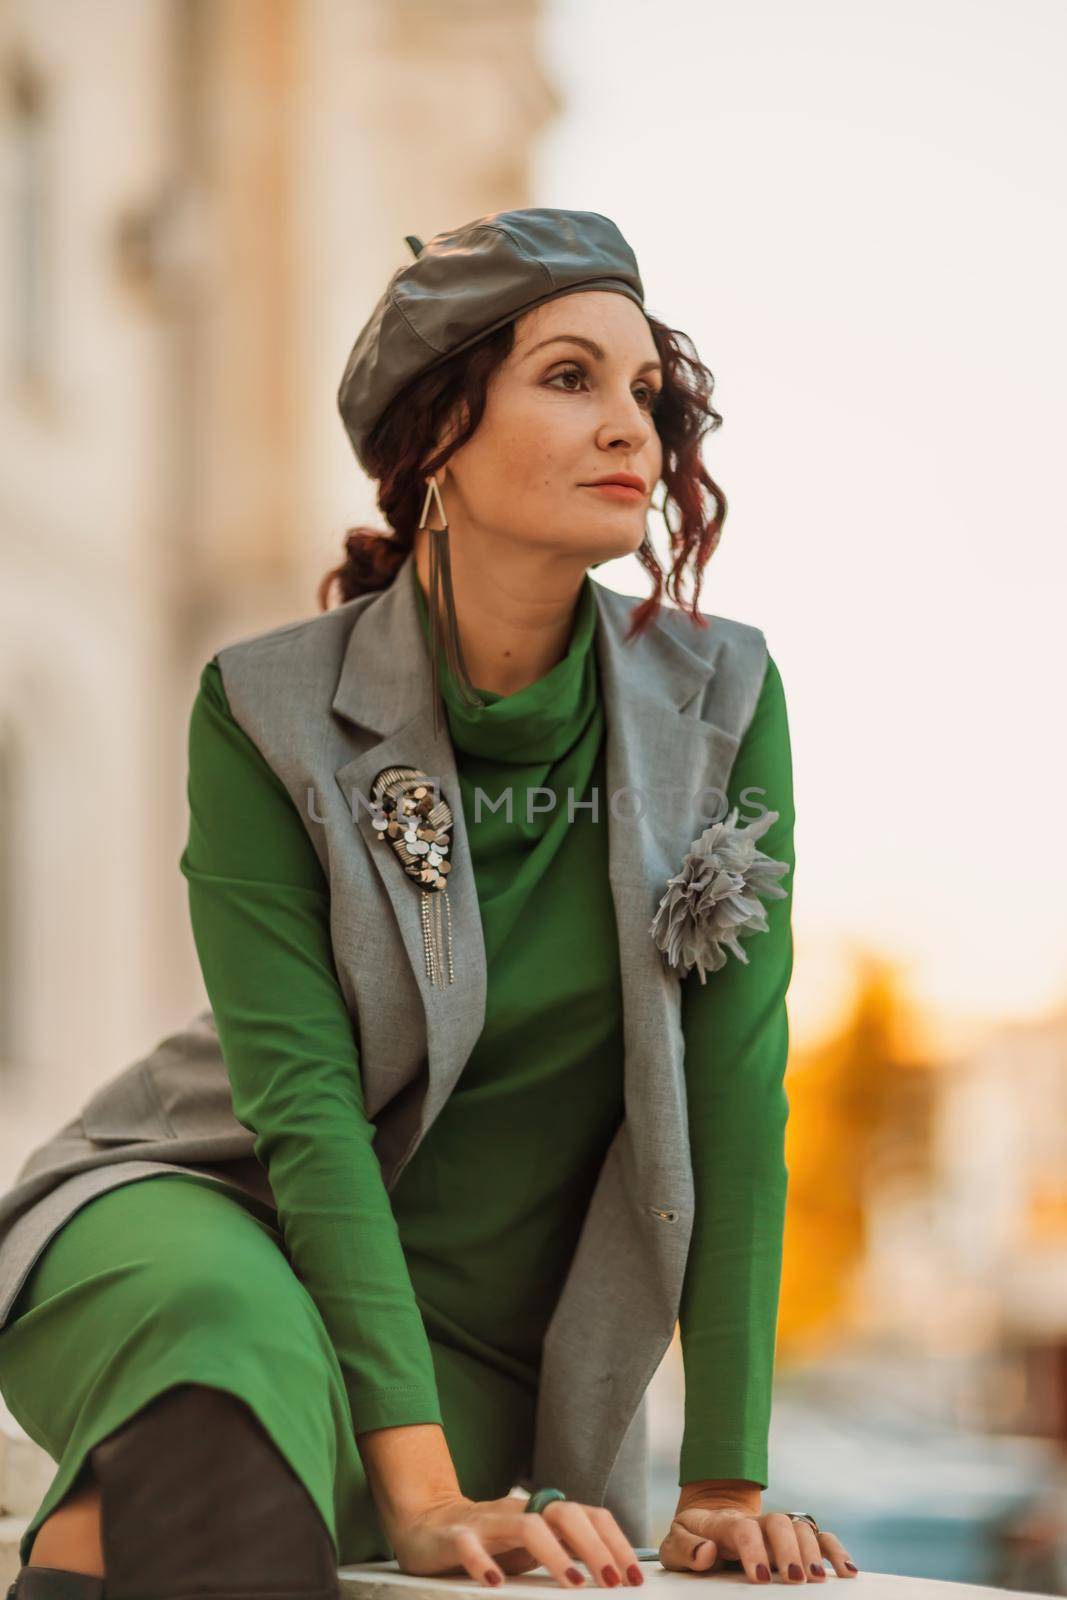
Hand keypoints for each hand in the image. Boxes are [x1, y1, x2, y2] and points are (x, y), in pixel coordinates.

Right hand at [389, 1490, 647, 1587]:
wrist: (425, 1522)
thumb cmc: (486, 1540)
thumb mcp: (530, 1547)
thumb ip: (563, 1551)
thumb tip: (610, 1572)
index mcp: (541, 1515)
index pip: (588, 1516)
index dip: (614, 1542)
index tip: (635, 1576)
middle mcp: (519, 1512)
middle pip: (564, 1513)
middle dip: (594, 1547)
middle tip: (615, 1582)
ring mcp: (487, 1522)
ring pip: (525, 1526)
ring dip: (554, 1555)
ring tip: (574, 1584)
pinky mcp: (454, 1537)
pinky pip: (469, 1545)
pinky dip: (483, 1562)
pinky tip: (494, 1583)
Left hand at [659, 1490, 859, 1583]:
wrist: (709, 1517)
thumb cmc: (692, 1537)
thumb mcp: (674, 1544)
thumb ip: (684, 1548)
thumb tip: (707, 1552)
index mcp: (725, 1524)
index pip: (743, 1528)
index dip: (753, 1550)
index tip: (760, 1577)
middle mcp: (756, 1522)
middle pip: (778, 1523)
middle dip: (789, 1550)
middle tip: (796, 1579)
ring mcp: (776, 1530)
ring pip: (801, 1528)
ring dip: (813, 1551)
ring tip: (819, 1580)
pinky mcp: (791, 1540)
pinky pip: (819, 1537)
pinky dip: (835, 1550)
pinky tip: (848, 1571)